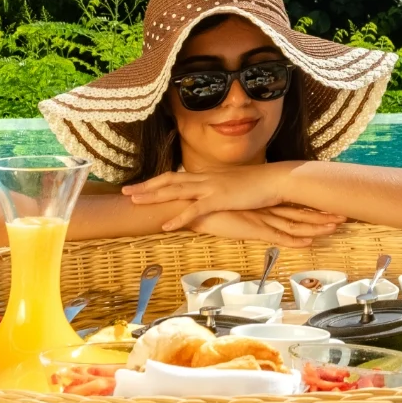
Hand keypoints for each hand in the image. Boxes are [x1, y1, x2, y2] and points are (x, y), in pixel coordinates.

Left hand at [123, 165, 285, 214]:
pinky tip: (166, 226)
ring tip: (136, 202)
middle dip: (146, 186)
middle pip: (169, 181)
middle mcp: (205, 178)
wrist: (275, 180)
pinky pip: (195, 210)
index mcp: (207, 176)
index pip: (176, 176)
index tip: (140, 185)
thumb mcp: (233, 187)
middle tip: (126, 191)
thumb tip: (209, 198)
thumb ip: (218, 191)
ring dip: (154, 197)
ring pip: (176, 191)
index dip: (156, 181)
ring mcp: (211, 187)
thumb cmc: (258, 185)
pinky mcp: (220, 199)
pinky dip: (179, 218)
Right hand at [180, 206, 344, 245]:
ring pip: (294, 224)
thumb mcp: (239, 211)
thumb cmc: (214, 209)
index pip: (296, 206)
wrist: (195, 206)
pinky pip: (277, 236)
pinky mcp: (252, 229)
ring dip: (315, 227)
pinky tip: (307, 243)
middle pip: (301, 213)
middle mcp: (268, 210)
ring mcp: (262, 219)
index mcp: (266, 205)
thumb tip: (262, 218)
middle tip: (346, 215)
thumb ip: (252, 214)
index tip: (334, 208)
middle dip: (323, 215)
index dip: (316, 209)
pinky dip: (293, 241)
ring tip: (335, 227)